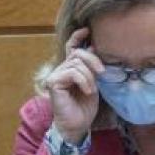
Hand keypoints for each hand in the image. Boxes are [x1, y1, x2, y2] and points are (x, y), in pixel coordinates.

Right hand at [46, 27, 103, 143]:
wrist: (78, 125)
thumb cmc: (84, 107)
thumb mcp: (93, 83)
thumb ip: (91, 67)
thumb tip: (94, 47)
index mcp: (70, 69)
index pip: (71, 47)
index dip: (78, 37)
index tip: (87, 30)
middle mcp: (60, 69)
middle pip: (77, 53)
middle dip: (92, 60)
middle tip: (102, 72)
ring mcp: (55, 76)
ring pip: (76, 64)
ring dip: (89, 77)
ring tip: (91, 90)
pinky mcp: (53, 82)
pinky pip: (72, 73)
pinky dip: (83, 81)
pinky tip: (87, 92)